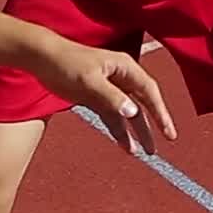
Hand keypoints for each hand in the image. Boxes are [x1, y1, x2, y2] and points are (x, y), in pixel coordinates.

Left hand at [31, 38, 176, 153]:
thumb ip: (111, 97)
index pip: (149, 92)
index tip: (168, 132)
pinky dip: (119, 131)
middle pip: (142, 104)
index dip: (160, 112)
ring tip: (146, 152)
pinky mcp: (97, 98)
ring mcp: (109, 89)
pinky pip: (113, 117)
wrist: (44, 59)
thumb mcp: (90, 81)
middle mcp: (121, 78)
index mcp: (125, 67)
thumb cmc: (68, 63)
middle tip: (160, 147)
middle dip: (152, 125)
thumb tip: (133, 112)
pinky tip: (125, 146)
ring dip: (136, 132)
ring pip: (128, 113)